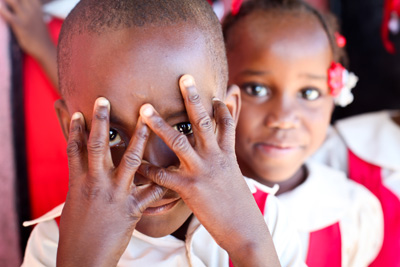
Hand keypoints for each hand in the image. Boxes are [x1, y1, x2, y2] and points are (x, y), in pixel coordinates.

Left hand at [0, 0, 51, 57]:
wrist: (44, 48)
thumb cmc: (39, 34)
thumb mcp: (38, 16)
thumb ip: (31, 8)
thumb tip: (25, 5)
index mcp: (37, 6)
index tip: (17, 2)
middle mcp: (32, 9)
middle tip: (6, 3)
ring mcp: (26, 17)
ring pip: (13, 1)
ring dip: (6, 1)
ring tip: (1, 2)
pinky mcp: (20, 25)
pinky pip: (7, 14)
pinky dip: (1, 9)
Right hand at [57, 98, 165, 266]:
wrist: (84, 258)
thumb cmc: (78, 231)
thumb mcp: (75, 202)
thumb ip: (82, 180)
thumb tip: (83, 165)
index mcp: (79, 182)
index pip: (74, 149)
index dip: (74, 128)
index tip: (76, 109)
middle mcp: (96, 183)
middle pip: (97, 146)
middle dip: (101, 122)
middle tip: (104, 100)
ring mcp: (115, 194)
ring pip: (129, 159)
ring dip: (140, 136)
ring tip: (148, 117)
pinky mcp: (132, 208)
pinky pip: (153, 191)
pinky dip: (166, 181)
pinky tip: (177, 168)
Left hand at [139, 75, 279, 266]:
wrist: (243, 228)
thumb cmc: (237, 202)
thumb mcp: (235, 175)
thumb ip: (227, 157)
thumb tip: (226, 146)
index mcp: (227, 153)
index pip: (226, 122)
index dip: (221, 104)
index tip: (215, 89)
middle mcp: (215, 157)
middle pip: (202, 122)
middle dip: (193, 98)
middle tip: (183, 77)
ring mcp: (202, 171)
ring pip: (179, 142)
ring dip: (160, 124)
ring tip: (144, 110)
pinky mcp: (189, 189)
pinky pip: (163, 176)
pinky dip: (148, 169)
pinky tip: (135, 163)